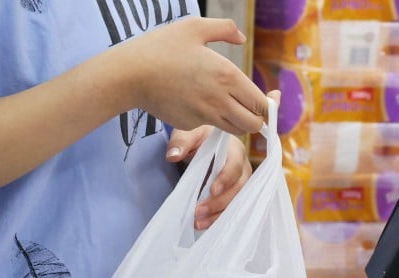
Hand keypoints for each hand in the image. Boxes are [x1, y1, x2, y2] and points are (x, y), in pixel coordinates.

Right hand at [116, 17, 270, 134]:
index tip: (267, 98)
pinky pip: (210, 127)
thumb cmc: (161, 47)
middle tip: (251, 107)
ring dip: (238, 122)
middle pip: (253, 124)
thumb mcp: (194, 27)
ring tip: (230, 106)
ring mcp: (205, 116)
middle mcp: (220, 100)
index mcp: (228, 76)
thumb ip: (224, 29)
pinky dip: (212, 120)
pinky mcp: (190, 125)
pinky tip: (199, 103)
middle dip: (256, 119)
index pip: (261, 104)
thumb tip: (242, 39)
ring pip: (235, 130)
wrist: (130, 74)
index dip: (267, 104)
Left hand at [165, 126, 246, 229]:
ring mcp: (242, 183)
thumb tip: (172, 156)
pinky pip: (231, 209)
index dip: (225, 179)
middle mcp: (243, 168)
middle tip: (198, 211)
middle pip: (238, 188)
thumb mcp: (189, 132)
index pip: (234, 167)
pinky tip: (202, 224)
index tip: (212, 190)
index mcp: (235, 150)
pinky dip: (217, 218)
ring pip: (236, 202)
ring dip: (218, 214)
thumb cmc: (201, 136)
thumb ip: (181, 142)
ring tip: (198, 223)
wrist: (208, 142)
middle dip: (218, 202)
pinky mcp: (236, 194)